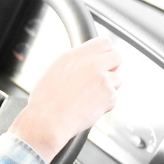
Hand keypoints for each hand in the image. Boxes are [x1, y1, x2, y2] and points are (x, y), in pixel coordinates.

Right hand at [9, 36, 122, 162]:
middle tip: (104, 77)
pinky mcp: (108, 95)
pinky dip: (105, 104)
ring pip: (118, 79)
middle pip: (117, 56)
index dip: (105, 52)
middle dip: (113, 67)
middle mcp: (90, 64)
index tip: (103, 60)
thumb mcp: (54, 70)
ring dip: (109, 87)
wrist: (47, 120)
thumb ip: (74, 62)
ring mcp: (101, 79)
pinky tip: (89, 107)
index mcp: (75, 56)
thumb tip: (85, 61)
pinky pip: (114, 98)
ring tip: (91, 97)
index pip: (103, 43)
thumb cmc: (45, 101)